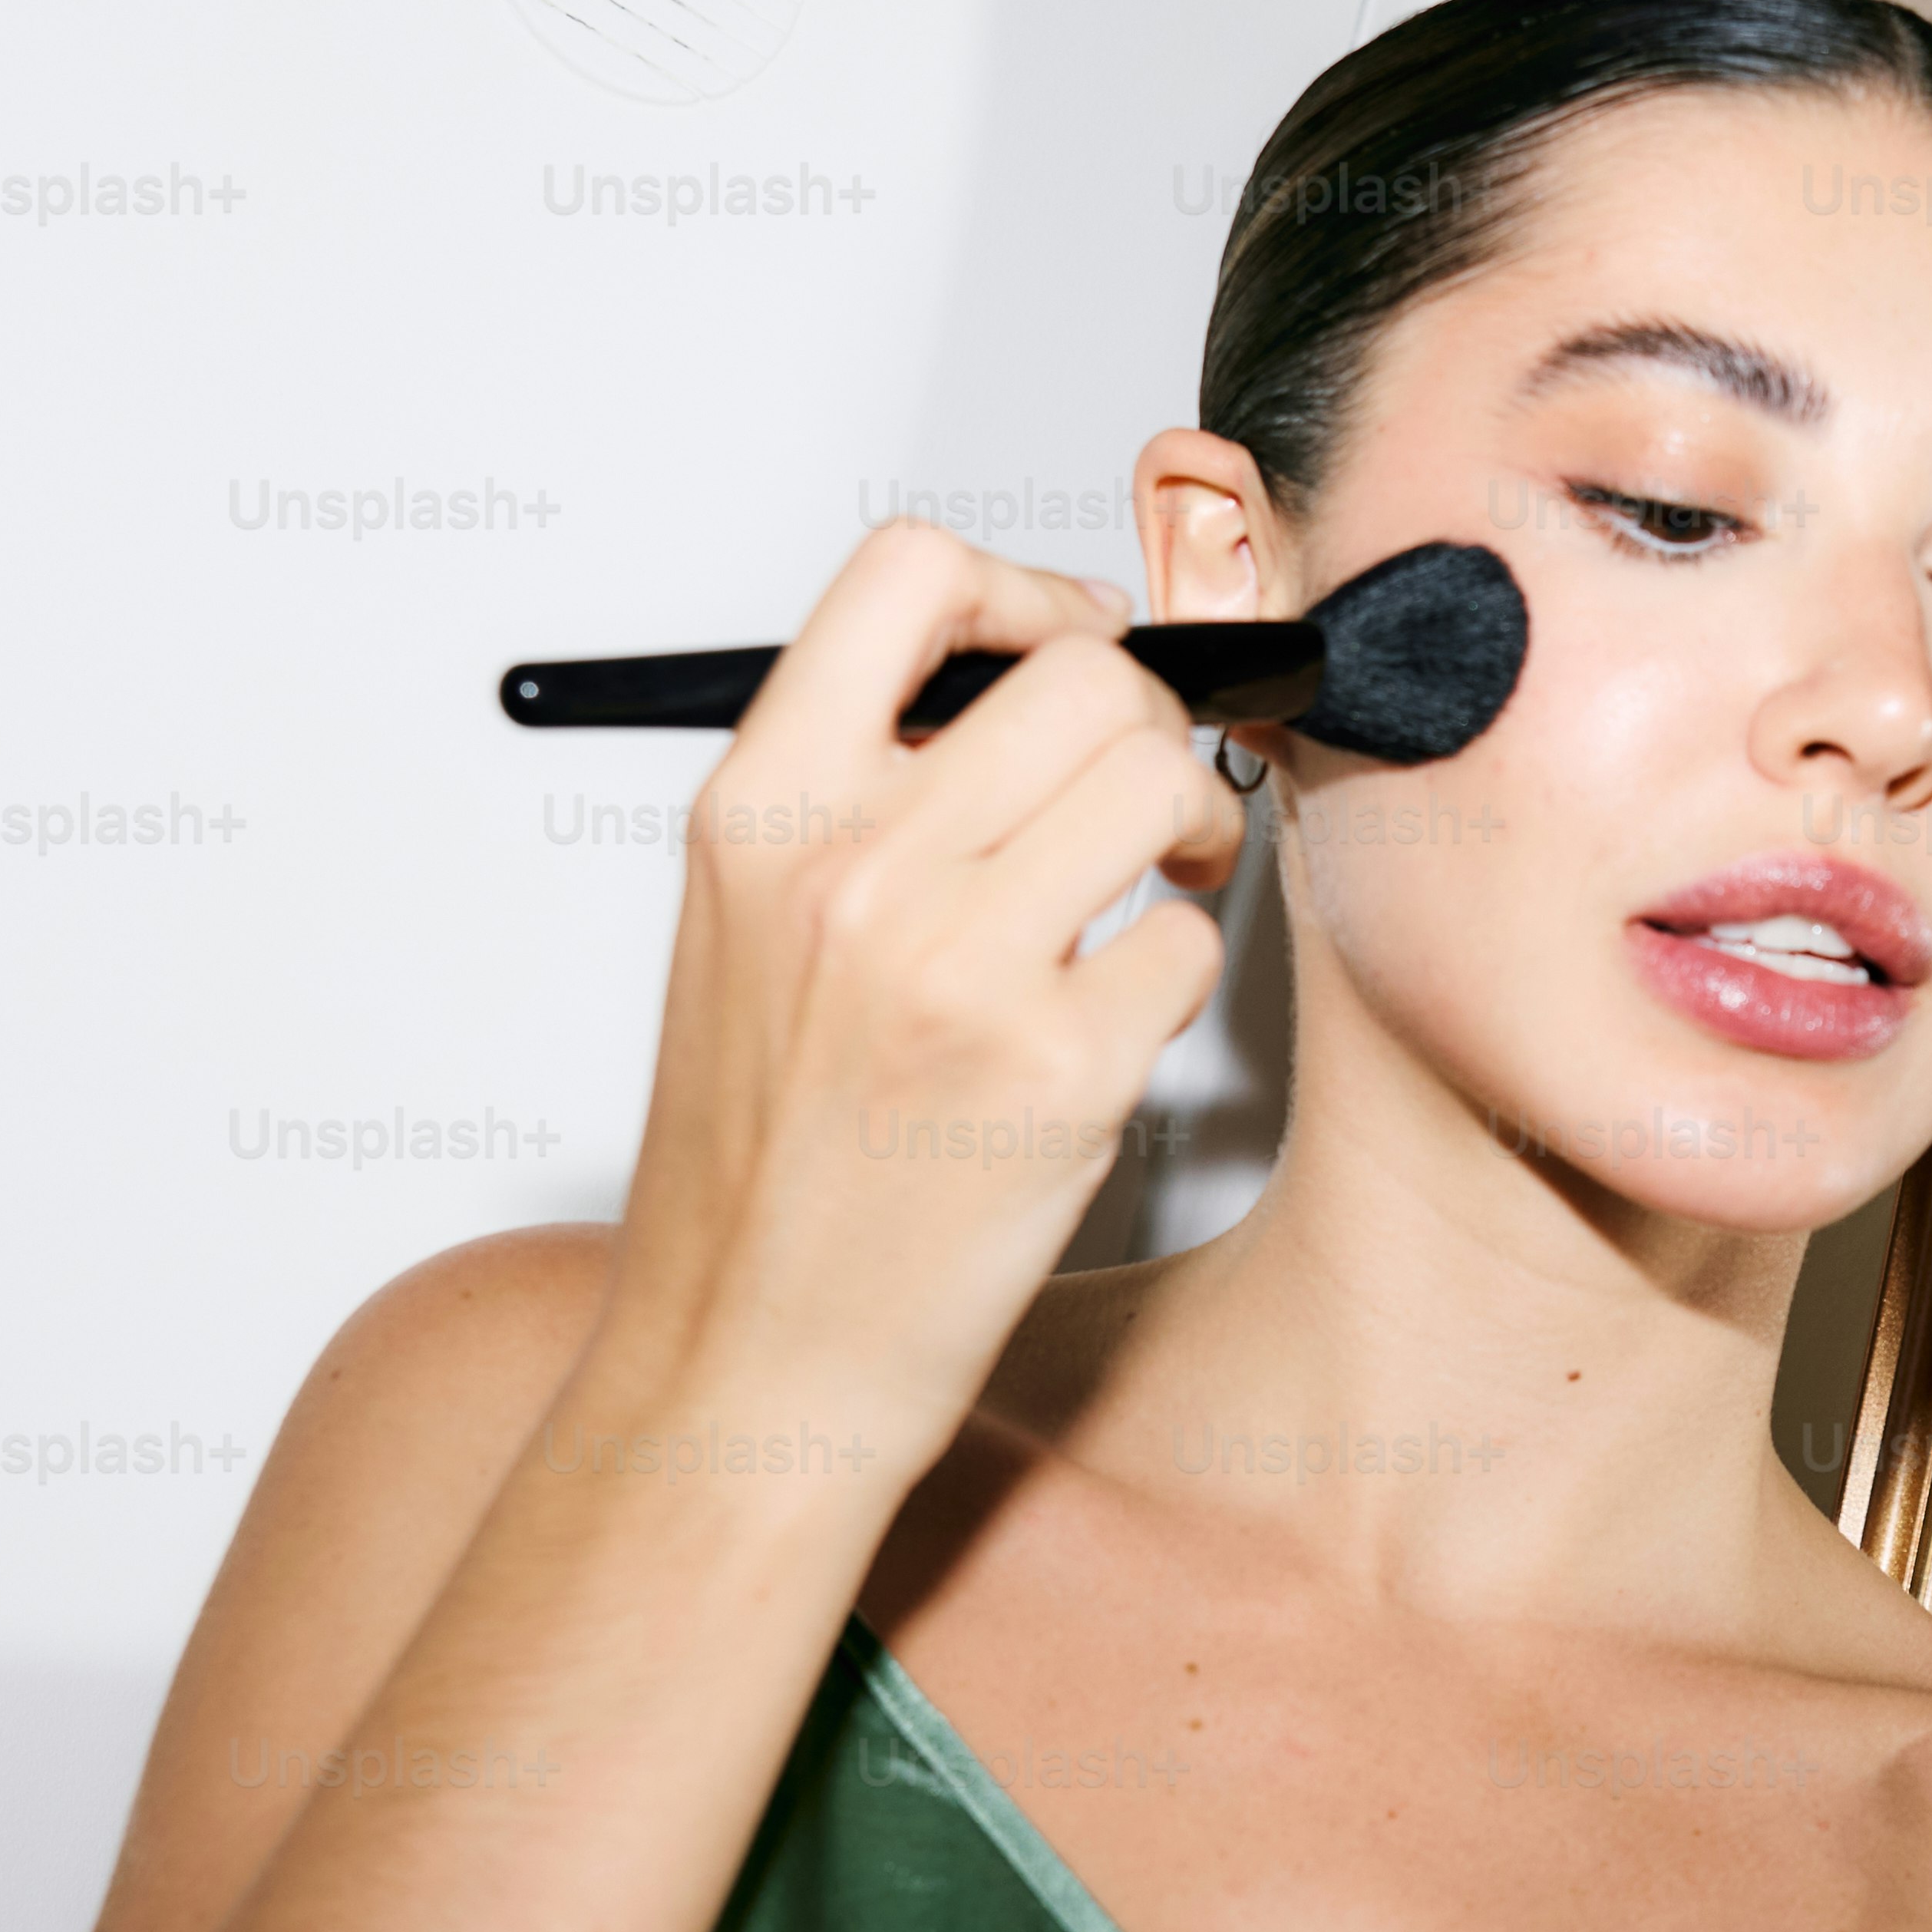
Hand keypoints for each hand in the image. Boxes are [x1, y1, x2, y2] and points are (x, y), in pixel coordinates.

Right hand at [587, 518, 1242, 1457]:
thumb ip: (858, 790)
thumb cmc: (756, 1160)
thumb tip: (1020, 678)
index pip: (908, 573)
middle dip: (1148, 722)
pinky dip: (1171, 983)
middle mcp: (853, 869)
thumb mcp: (744, 927)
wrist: (742, 1358)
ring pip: (1165, 786)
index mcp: (760, 811)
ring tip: (1149, 889)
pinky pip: (1190, 950)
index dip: (1021, 587)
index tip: (1057, 645)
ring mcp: (960, 969)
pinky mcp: (1059, 1074)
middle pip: (1086, 674)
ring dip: (1188, 830)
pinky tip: (1102, 1034)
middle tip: (1140, 795)